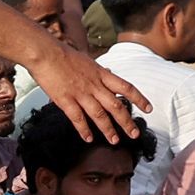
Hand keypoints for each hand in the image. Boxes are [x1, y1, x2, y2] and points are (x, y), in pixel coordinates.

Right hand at [29, 45, 147, 142]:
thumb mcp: (87, 61)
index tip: (148, 109)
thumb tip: (109, 72)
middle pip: (116, 106)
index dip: (139, 99)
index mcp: (101, 74)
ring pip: (99, 115)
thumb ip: (99, 70)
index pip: (127, 88)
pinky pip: (78, 118)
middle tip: (134, 134)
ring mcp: (80, 93)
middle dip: (127, 122)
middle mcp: (95, 85)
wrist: (45, 53)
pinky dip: (84, 130)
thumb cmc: (63, 55)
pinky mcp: (65, 100)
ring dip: (108, 129)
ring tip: (114, 141)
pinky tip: (88, 138)